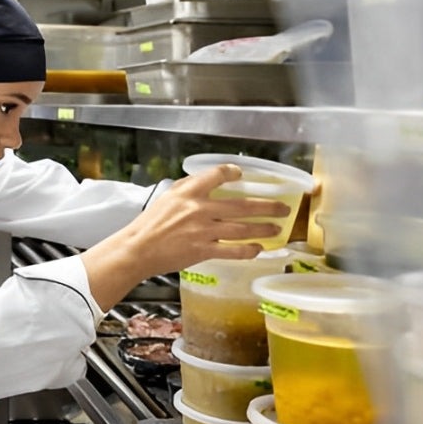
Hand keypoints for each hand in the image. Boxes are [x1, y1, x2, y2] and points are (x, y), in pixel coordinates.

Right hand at [82, 164, 290, 310]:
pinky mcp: (203, 250)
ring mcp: (203, 231)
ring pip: (242, 228)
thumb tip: (207, 182)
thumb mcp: (166, 197)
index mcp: (188, 192)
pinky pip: (232, 250)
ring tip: (277, 228)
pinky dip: (248, 250)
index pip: (217, 175)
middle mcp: (199, 209)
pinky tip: (258, 249)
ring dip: (264, 228)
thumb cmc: (149, 223)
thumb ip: (187, 188)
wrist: (138, 248)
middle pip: (242, 205)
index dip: (233, 173)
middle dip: (267, 206)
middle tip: (284, 208)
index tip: (242, 175)